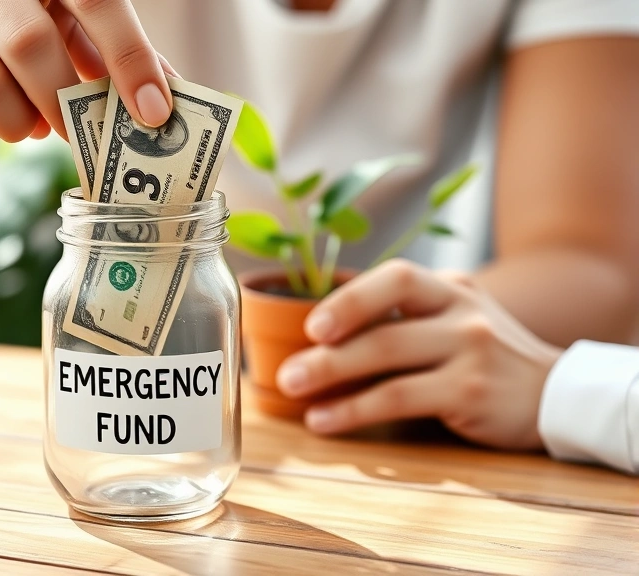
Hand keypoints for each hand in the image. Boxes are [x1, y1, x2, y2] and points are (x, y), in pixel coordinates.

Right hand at [0, 0, 175, 141]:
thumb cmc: (19, 10)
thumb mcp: (67, 19)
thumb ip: (112, 48)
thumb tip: (171, 93)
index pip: (99, 0)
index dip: (131, 56)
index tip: (154, 111)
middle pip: (39, 40)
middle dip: (73, 100)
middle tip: (97, 137)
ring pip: (9, 63)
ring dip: (41, 112)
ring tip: (52, 129)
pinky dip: (10, 120)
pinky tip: (23, 125)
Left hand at [276, 259, 563, 449]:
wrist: (557, 392)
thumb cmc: (485, 355)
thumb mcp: (454, 317)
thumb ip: (404, 314)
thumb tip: (317, 328)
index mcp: (449, 288)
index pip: (396, 278)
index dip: (351, 299)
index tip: (312, 326)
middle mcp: (461, 313)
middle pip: (386, 326)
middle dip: (327, 350)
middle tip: (287, 372)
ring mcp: (470, 351)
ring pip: (389, 360)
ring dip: (332, 378)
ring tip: (294, 392)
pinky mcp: (471, 392)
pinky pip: (401, 399)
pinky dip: (356, 410)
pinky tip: (326, 420)